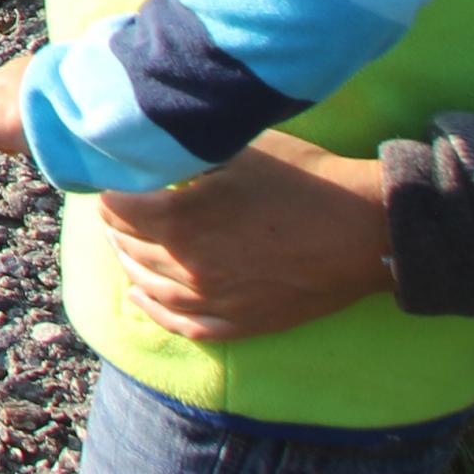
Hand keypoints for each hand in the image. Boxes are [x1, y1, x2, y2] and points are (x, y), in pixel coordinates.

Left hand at [95, 135, 393, 340]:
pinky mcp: (246, 322)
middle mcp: (191, 267)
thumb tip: (149, 146)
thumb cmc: (304, 180)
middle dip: (115, 224)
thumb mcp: (237, 150)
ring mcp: (218, 301)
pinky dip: (158, 312)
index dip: (107, 188)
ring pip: (152, 288)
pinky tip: (143, 298)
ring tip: (123, 245)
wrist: (367, 229)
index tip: (109, 175)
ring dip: (129, 263)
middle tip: (115, 206)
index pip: (117, 208)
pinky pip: (188, 326)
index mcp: (182, 221)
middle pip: (130, 246)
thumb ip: (186, 155)